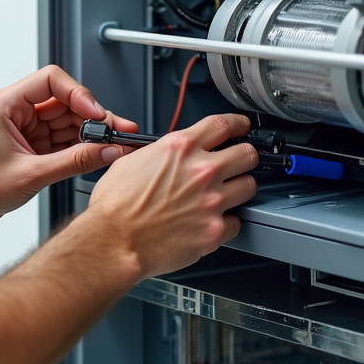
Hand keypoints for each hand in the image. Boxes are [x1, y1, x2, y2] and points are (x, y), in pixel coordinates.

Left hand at [0, 65, 140, 222]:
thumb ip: (73, 162)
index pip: (51, 81)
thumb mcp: (30, 175)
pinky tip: (95, 154)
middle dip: (92, 118)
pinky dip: (78, 146)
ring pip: (66, 120)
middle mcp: (16, 111)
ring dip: (89, 133)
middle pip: (64, 101)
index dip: (79, 94)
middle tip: (116, 132)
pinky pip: (61, 138)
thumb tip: (104, 151)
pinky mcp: (30, 144)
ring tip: (112, 145)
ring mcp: (24, 128)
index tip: (97, 114)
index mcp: (6, 105)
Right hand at [86, 113, 257, 280]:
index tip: (242, 127)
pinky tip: (211, 221)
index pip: (224, 125)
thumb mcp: (131, 161)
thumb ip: (160, 153)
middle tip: (239, 163)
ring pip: (249, 186)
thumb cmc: (116, 206)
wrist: (114, 240)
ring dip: (240, 188)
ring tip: (225, 194)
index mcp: (180, 148)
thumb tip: (169, 155)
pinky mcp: (215, 230)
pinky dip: (227, 222)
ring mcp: (211, 201)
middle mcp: (201, 171)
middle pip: (248, 154)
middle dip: (245, 156)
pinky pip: (237, 222)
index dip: (239, 124)